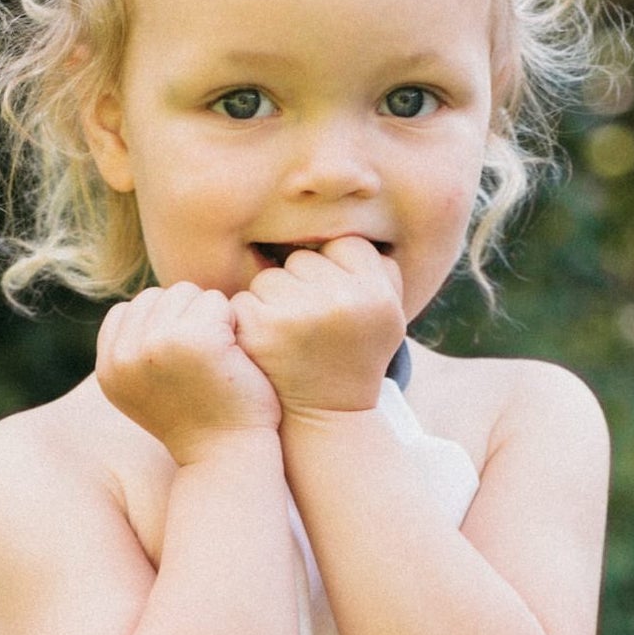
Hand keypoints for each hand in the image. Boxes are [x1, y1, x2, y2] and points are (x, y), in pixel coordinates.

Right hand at [96, 283, 281, 466]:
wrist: (228, 457)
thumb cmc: (197, 421)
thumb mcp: (146, 389)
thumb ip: (134, 349)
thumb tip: (141, 304)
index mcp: (108, 368)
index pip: (128, 310)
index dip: (161, 329)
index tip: (179, 367)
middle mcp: (125, 356)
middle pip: (157, 296)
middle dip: (184, 319)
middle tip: (201, 366)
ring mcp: (159, 345)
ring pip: (187, 293)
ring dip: (209, 319)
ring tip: (214, 362)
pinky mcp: (196, 338)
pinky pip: (216, 302)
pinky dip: (231, 324)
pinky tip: (232, 359)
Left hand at [231, 238, 405, 418]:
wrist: (326, 419)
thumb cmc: (354, 358)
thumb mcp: (388, 316)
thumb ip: (380, 269)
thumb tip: (362, 215)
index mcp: (376, 294)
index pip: (344, 246)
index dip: (337, 273)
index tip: (338, 309)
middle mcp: (342, 301)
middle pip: (304, 258)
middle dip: (302, 285)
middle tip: (312, 329)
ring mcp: (300, 315)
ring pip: (271, 277)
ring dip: (273, 301)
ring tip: (291, 338)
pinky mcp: (263, 329)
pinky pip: (245, 299)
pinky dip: (250, 319)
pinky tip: (268, 346)